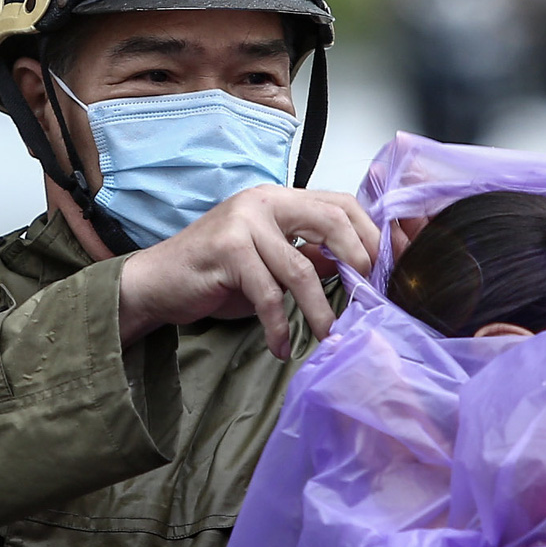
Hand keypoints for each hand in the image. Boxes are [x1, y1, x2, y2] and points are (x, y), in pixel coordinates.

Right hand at [117, 186, 379, 358]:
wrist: (156, 283)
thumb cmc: (211, 274)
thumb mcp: (268, 263)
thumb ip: (308, 257)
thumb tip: (351, 266)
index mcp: (278, 199)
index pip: (340, 203)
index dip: (370, 234)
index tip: (390, 267)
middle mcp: (263, 202)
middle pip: (331, 222)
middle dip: (358, 261)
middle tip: (368, 298)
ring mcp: (244, 223)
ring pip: (301, 268)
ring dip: (319, 310)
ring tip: (327, 337)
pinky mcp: (227, 250)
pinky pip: (268, 294)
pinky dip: (279, 326)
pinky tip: (281, 347)